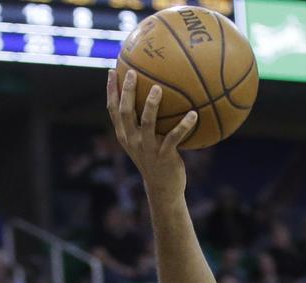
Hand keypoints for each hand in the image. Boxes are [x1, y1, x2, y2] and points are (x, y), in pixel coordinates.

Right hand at [106, 69, 196, 195]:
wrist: (163, 188)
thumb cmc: (156, 160)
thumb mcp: (143, 143)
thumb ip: (142, 123)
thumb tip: (153, 96)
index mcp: (125, 136)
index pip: (113, 110)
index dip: (111, 90)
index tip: (111, 71)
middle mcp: (133, 141)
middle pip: (126, 112)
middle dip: (127, 91)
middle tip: (132, 72)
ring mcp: (148, 148)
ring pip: (147, 122)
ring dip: (151, 104)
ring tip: (158, 88)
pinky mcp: (164, 155)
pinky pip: (175, 137)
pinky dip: (184, 125)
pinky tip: (194, 114)